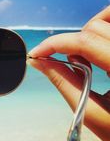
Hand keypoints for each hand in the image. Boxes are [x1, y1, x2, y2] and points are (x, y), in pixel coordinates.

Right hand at [29, 6, 109, 140]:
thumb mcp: (92, 113)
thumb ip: (65, 83)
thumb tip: (39, 62)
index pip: (86, 42)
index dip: (55, 44)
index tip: (37, 53)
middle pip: (95, 27)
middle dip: (73, 43)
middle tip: (74, 65)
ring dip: (91, 29)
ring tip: (89, 53)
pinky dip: (103, 27)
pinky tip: (100, 45)